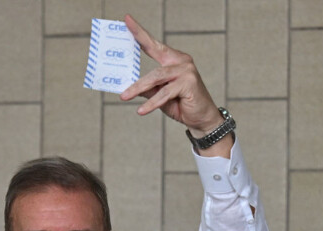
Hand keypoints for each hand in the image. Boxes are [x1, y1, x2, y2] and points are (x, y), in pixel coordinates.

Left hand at [120, 14, 223, 136]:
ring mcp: (186, 70)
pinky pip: (165, 93)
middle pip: (154, 52)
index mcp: (174, 59)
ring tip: (124, 96)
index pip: (154, 44)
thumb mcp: (159, 95)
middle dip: (137, 47)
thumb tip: (127, 86)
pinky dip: (152, 103)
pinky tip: (142, 110)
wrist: (201, 119)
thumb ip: (147, 88)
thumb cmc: (181, 104)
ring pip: (156, 76)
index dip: (140, 33)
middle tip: (121, 45)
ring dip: (138, 87)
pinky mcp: (189, 83)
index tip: (127, 20)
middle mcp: (181, 61)